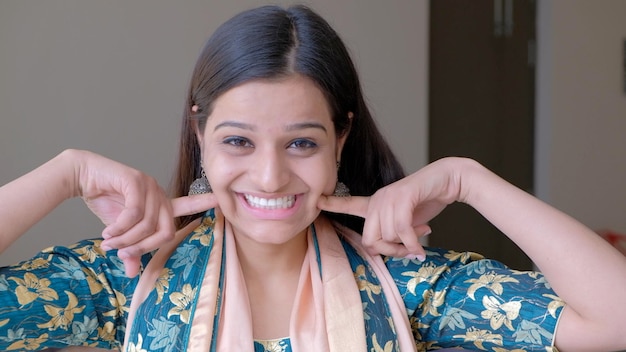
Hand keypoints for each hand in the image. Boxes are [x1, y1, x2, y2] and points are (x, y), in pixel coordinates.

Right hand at [73, 150, 217, 275]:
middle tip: (120, 253)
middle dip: (142, 247)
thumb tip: (132, 274)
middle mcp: (159, 194)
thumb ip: (130, 249)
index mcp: (160, 204)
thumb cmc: (104, 200)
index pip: (187, 204)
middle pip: (166, 232)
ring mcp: (150, 186)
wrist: (82, 176)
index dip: (204, 204)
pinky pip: (134, 214)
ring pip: (148, 225)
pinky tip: (108, 231)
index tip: (221, 201)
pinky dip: (120, 228)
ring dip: (126, 239)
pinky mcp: (136, 182)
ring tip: (108, 242)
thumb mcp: (119, 230)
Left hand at [318, 158, 466, 257]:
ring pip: (387, 237)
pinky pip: (401, 230)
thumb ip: (395, 235)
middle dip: (390, 251)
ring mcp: (389, 197)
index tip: (316, 201)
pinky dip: (412, 243)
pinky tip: (421, 245)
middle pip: (370, 240)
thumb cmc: (427, 201)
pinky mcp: (402, 197)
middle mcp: (378, 200)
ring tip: (420, 236)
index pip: (348, 203)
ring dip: (406, 246)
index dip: (332, 204)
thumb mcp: (406, 222)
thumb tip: (393, 252)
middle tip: (408, 249)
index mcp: (375, 203)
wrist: (448, 180)